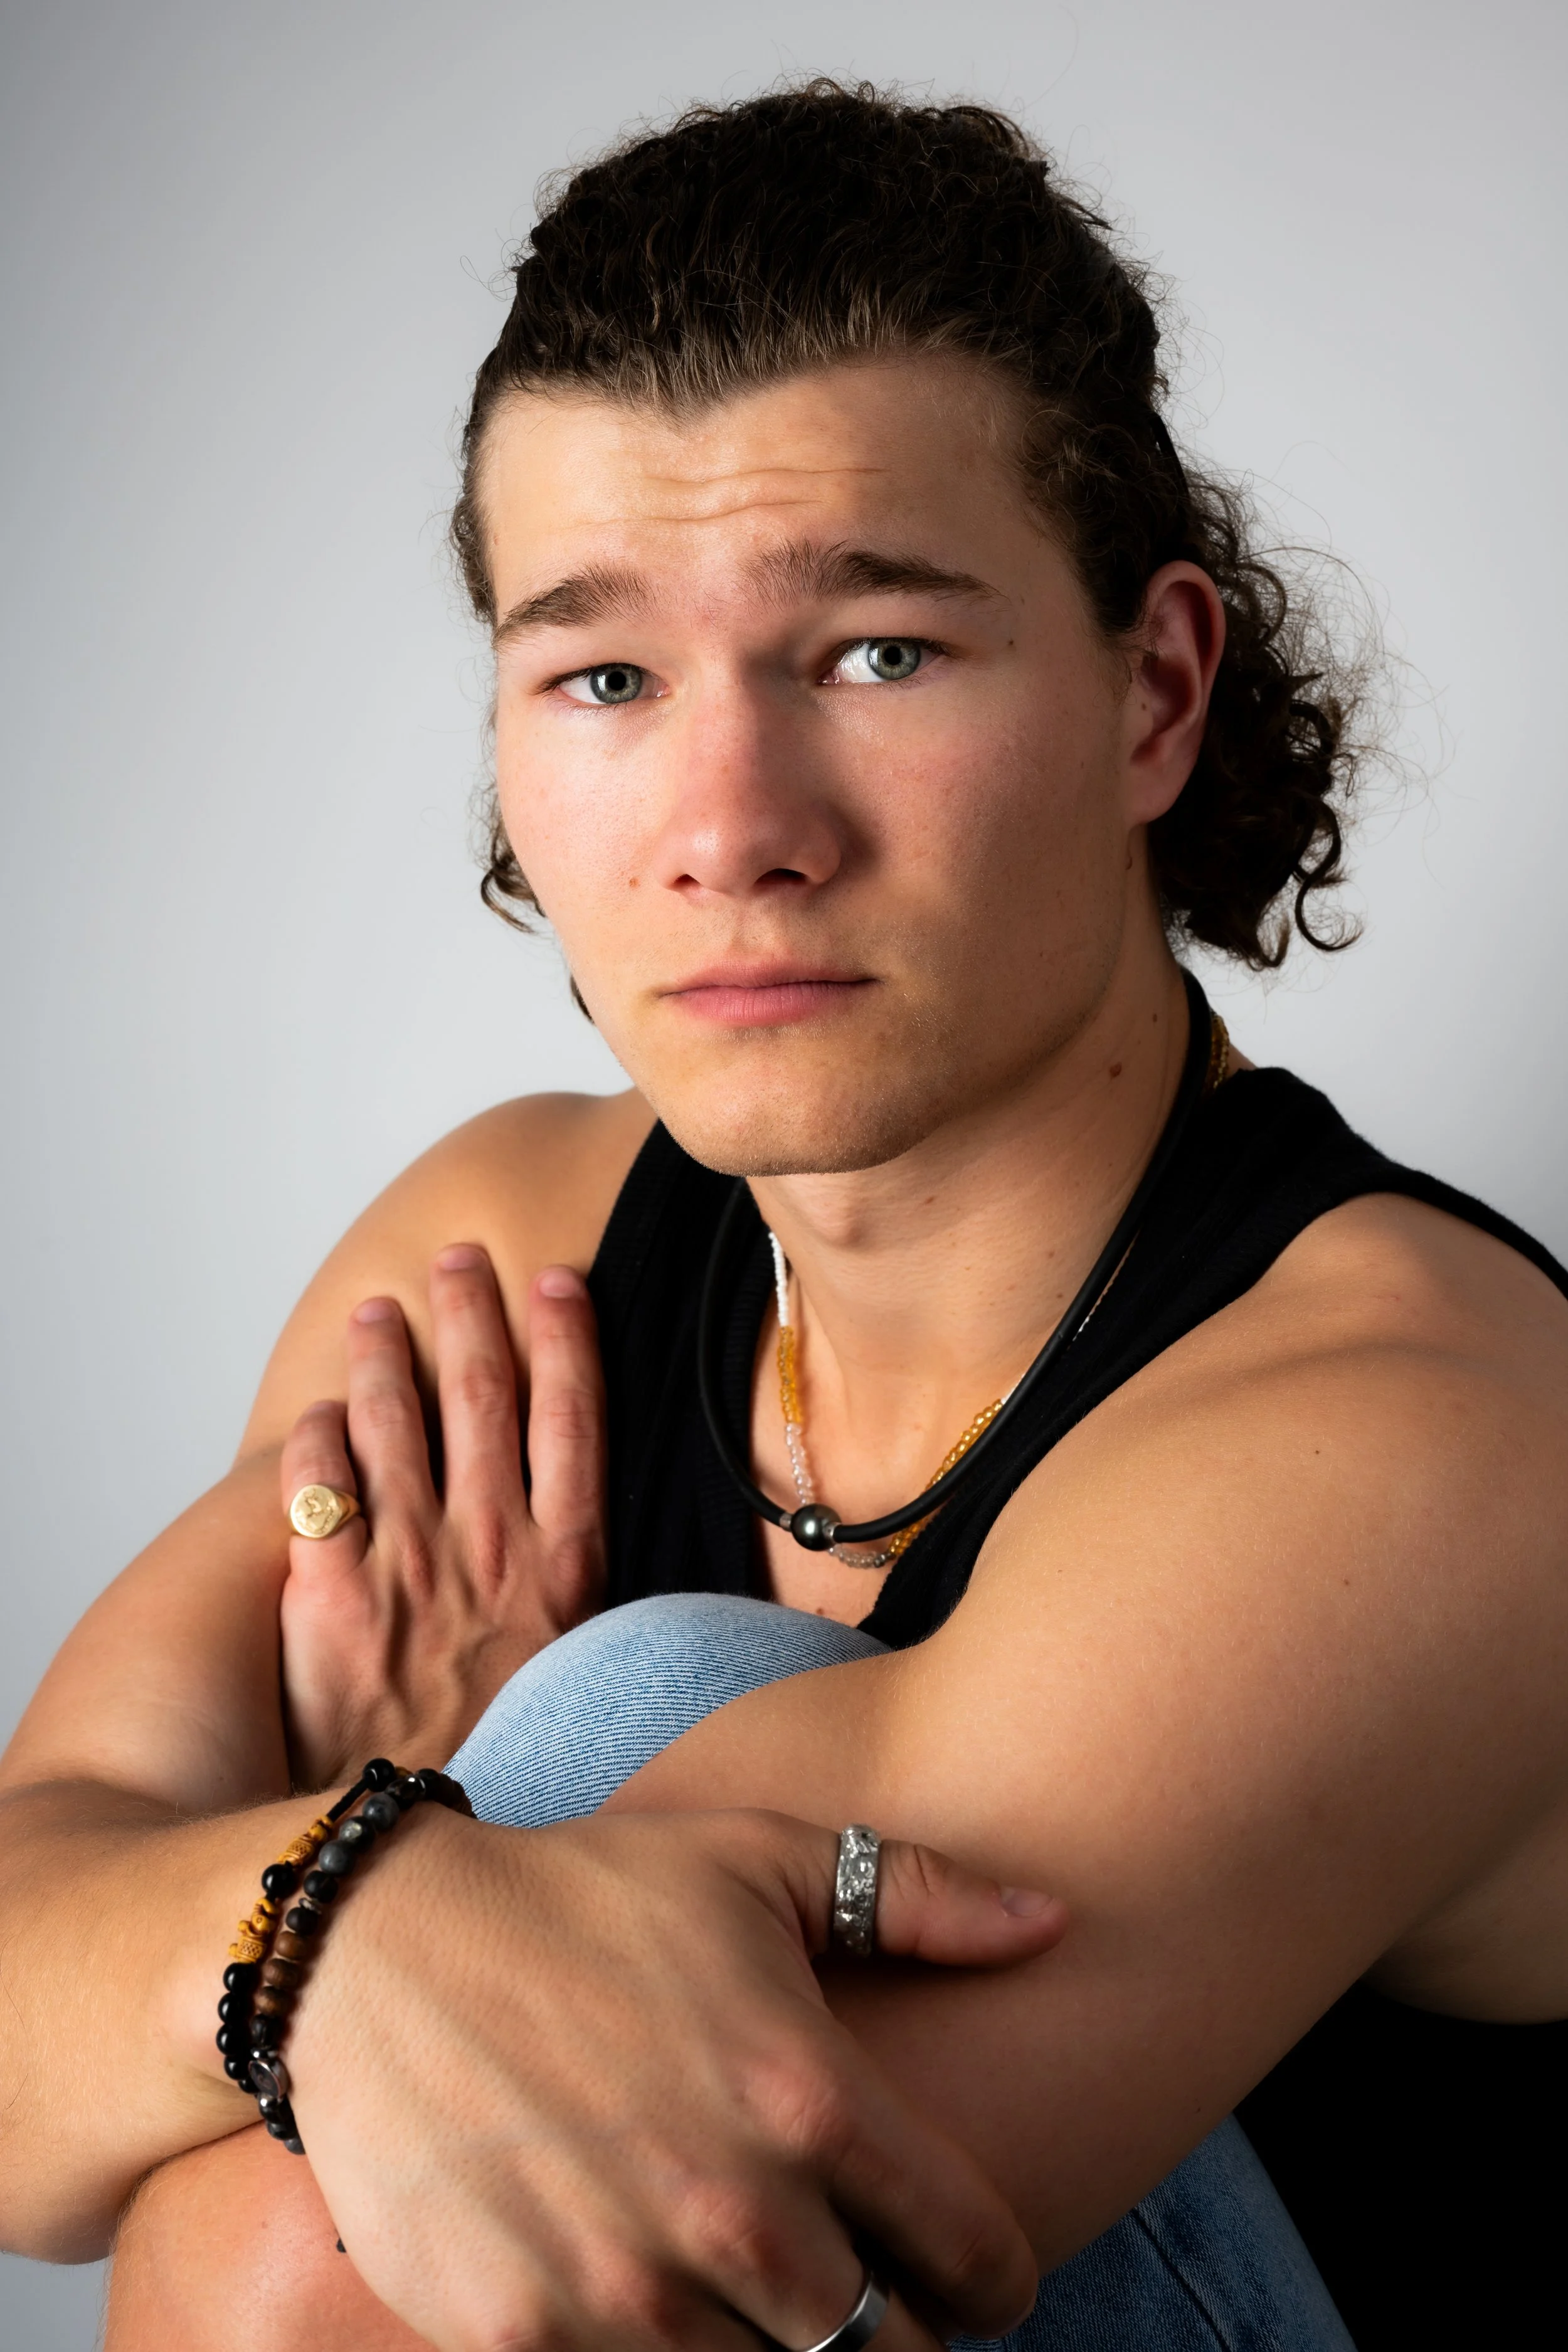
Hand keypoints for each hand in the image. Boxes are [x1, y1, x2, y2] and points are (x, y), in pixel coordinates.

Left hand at [279, 1246, 604, 1785]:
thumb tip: (642, 1583)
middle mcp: (487, 1553)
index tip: (559, 1281)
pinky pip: (315, 1494)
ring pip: (392, 1426)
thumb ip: (599, 1618)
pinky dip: (314, 1444)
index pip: (572, 1422)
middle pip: (481, 1399)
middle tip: (460, 1260)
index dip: (566, 1341)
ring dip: (386, 1358)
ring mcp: (405, 1572)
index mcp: (562, 1570)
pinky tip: (315, 1417)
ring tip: (378, 1314)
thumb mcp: (593, 1693)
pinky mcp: (326, 1605)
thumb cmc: (518, 1775)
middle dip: (472, 1316)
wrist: (427, 1859)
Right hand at [288, 1802, 1066, 2351]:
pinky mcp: (521, 2337)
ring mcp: (624, 2288)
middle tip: (864, 2291)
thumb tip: (1056, 1921)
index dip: (992, 2278)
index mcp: (808, 2097)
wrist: (378, 1944)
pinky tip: (649, 2295)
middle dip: (892, 2335)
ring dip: (776, 2351)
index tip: (969, 2272)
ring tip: (758, 2287)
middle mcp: (732, 2209)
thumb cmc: (586, 1891)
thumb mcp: (756, 1858)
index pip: (972, 2258)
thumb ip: (915, 1894)